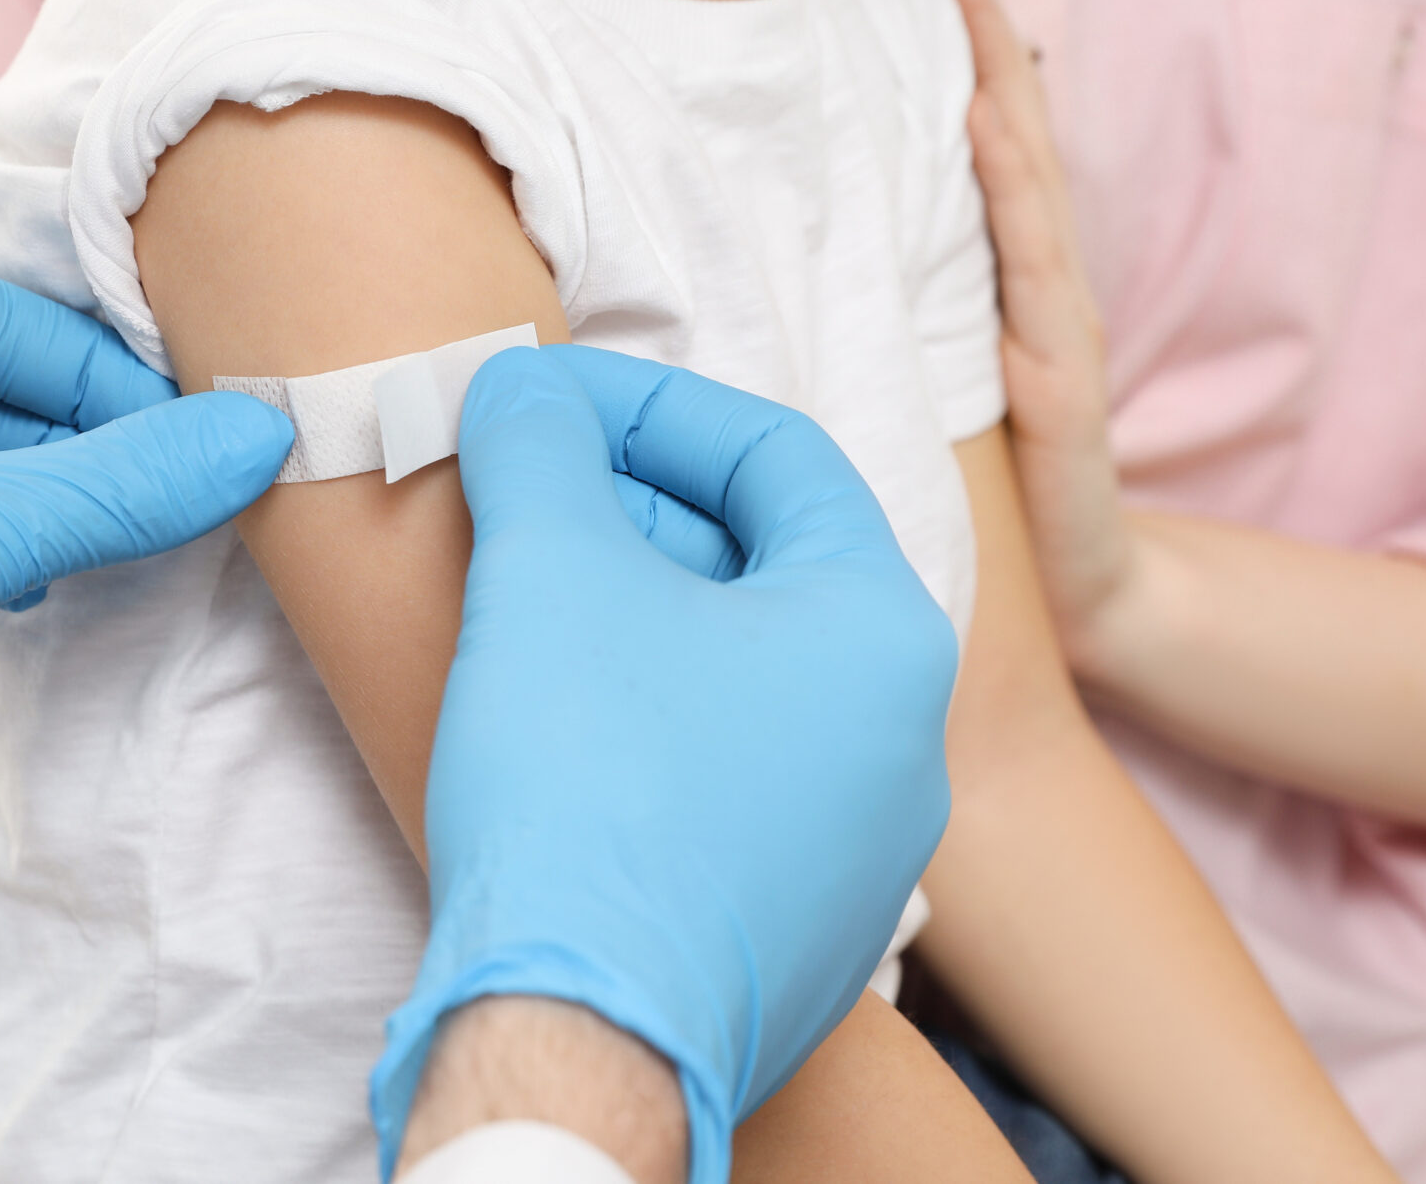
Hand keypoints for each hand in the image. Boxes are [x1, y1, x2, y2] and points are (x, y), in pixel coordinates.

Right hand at [372, 346, 959, 1183]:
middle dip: (632, 511)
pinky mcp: (803, 926)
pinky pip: (732, 776)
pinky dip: (650, 719)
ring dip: (634, 613)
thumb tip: (522, 388)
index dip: (647, 406)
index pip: (777, 453)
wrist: (581, 1038)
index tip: (548, 403)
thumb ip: (539, 443)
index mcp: (884, 631)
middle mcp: (903, 739)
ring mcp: (863, 847)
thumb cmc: (587, 787)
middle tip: (526, 497)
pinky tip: (558, 725)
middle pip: (763, 563)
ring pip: (744, 674)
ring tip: (528, 601)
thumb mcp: (548, 569)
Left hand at [919, 0, 1137, 666]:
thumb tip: (804, 234)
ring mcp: (1056, 322)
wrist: (1082, 599)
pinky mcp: (1058, 379)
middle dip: (979, 18)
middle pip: (1012, 121)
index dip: (959, 33)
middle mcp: (1039, 278)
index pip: (983, 127)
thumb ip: (899, 301)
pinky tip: (981, 130)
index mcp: (1005, 272)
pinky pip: (1028, 269)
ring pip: (1027, 175)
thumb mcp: (932, 375)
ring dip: (995, 76)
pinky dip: (1010, 192)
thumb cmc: (999, 486)